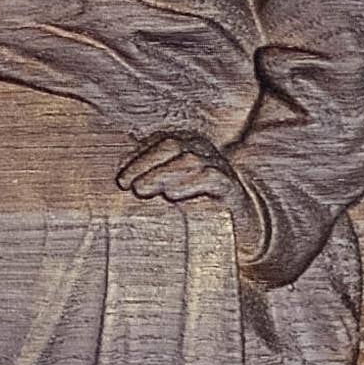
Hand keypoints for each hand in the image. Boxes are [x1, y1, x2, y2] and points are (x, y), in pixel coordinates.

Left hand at [117, 133, 237, 212]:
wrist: (243, 221)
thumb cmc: (200, 201)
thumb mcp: (175, 186)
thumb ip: (152, 178)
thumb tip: (122, 182)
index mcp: (185, 144)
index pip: (157, 143)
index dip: (136, 157)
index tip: (120, 179)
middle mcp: (201, 150)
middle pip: (171, 147)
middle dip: (145, 164)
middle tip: (128, 185)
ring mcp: (217, 165)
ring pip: (189, 160)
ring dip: (162, 174)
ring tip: (143, 190)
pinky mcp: (230, 186)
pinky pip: (210, 178)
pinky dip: (189, 184)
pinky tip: (172, 194)